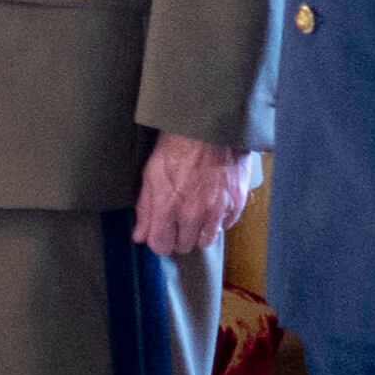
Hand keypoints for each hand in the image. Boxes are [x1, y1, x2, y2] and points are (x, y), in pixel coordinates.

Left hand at [134, 133, 255, 257]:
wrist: (209, 129)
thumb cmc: (176, 147)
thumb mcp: (151, 174)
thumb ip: (145, 209)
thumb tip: (139, 235)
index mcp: (167, 208)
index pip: (161, 246)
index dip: (158, 241)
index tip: (160, 233)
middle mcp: (192, 214)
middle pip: (184, 246)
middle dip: (178, 237)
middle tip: (177, 222)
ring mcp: (216, 211)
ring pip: (206, 240)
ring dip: (199, 232)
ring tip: (195, 215)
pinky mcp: (235, 204)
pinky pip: (226, 225)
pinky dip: (219, 220)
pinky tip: (212, 205)